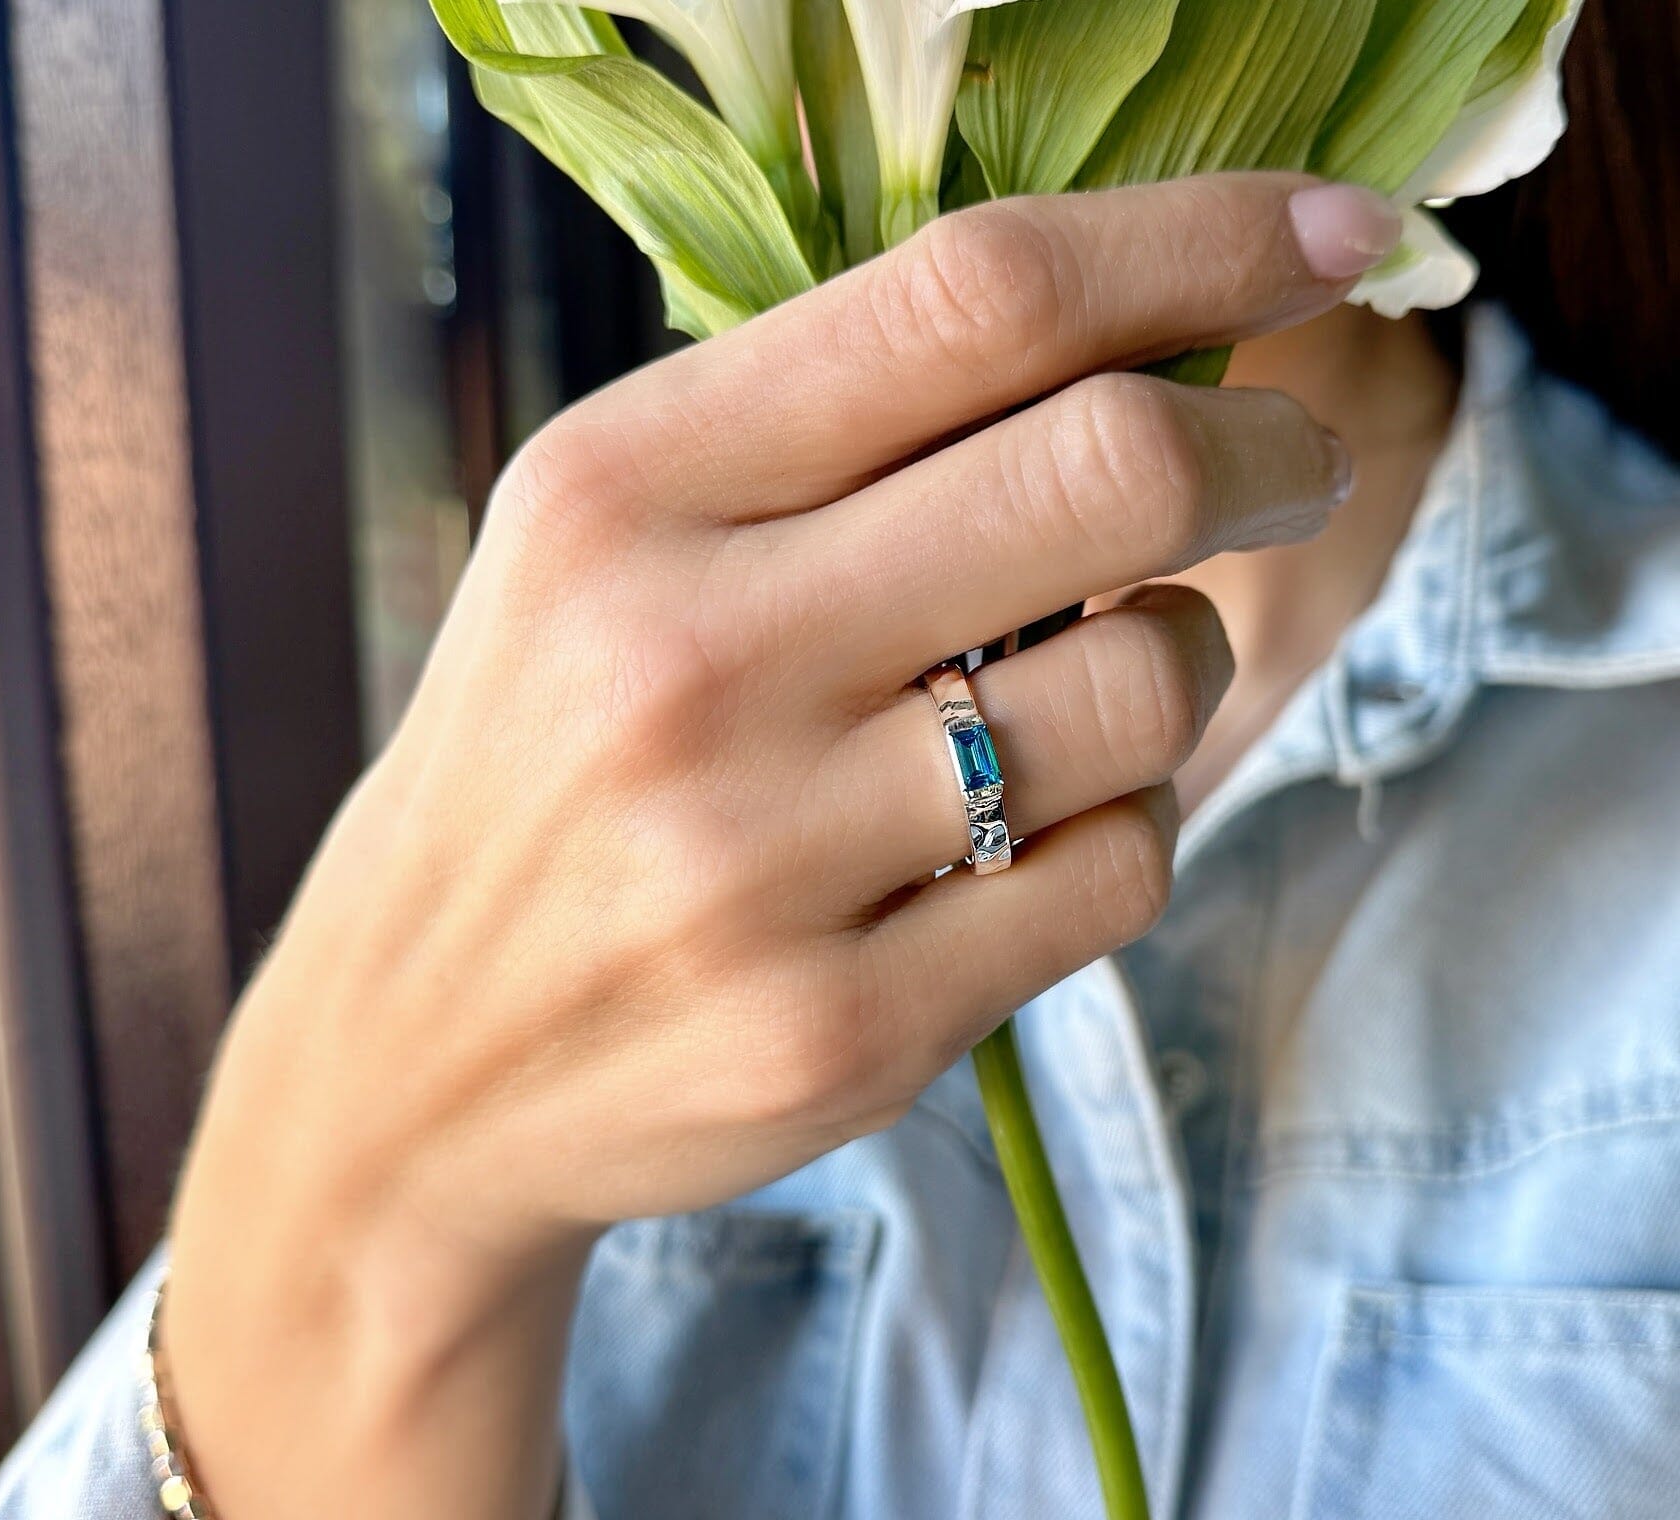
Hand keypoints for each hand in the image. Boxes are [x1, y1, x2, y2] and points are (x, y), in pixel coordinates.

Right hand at [163, 172, 1392, 1519]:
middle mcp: (686, 665)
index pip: (972, 298)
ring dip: (1178, 663)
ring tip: (1094, 687)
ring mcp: (765, 868)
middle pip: (1110, 469)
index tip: (1332, 227)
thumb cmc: (542, 769)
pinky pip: (1117, 876)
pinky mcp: (844, 1034)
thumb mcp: (608, 546)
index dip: (1194, 236)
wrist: (420, 1060)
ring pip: (1146, 690)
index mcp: (622, 493)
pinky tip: (1034, 833)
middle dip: (1262, 444)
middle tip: (1286, 459)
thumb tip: (1138, 336)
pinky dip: (1127, 827)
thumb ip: (829, 432)